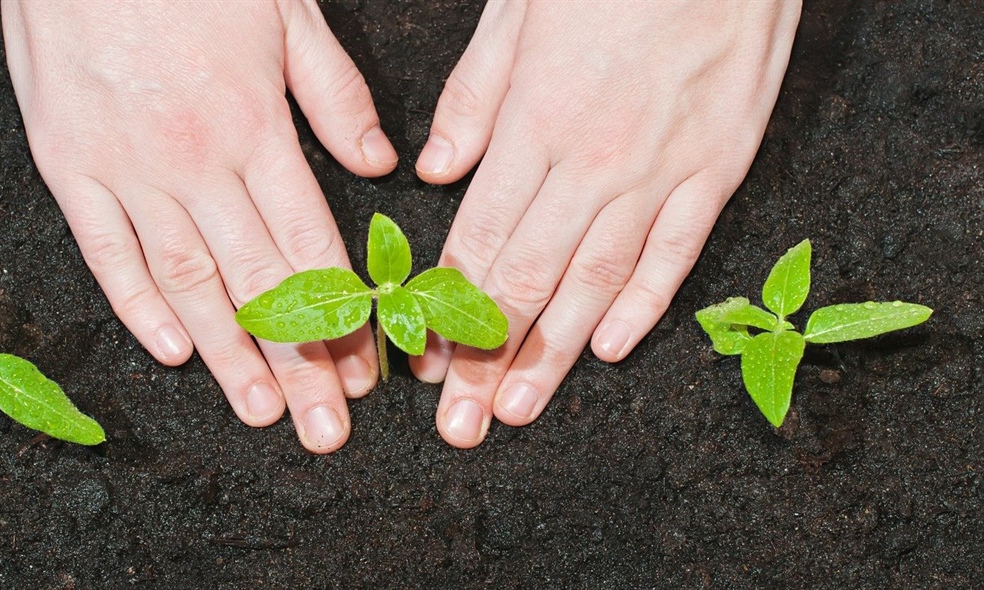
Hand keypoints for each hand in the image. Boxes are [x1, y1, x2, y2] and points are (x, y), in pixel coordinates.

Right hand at [2, 1, 397, 452]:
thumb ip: (334, 94)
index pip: (309, 244)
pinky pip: (105, 250)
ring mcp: (126, 167)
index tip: (363, 371)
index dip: (340, 317)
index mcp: (254, 124)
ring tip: (259, 412)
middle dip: (296, 362)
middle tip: (322, 427)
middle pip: (257, 281)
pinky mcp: (69, 164)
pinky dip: (136, 306)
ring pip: (186, 280)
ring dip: (226, 354)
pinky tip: (171, 351)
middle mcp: (193, 160)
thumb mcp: (286, 9)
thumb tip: (380, 167)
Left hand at [411, 1, 801, 446]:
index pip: (480, 237)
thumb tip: (434, 169)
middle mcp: (592, 161)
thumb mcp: (518, 12)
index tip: (423, 360)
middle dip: (486, 357)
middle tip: (459, 422)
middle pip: (529, 277)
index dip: (447, 307)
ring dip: (552, 353)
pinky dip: (643, 306)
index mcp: (535, 121)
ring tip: (518, 409)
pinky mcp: (719, 168)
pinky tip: (608, 349)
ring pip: (597, 281)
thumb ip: (472, 98)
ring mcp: (661, 170)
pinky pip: (677, 253)